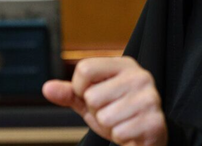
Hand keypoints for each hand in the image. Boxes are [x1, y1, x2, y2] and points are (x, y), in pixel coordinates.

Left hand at [43, 57, 167, 145]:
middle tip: (112, 113)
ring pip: (105, 116)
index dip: (80, 89)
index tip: (93, 97)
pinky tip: (130, 131)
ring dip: (109, 126)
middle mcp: (140, 76)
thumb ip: (70, 93)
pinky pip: (119, 132)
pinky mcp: (155, 120)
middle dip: (96, 112)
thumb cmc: (117, 114)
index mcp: (124, 65)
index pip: (84, 69)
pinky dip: (120, 137)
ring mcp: (150, 97)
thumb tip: (46, 88)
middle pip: (92, 95)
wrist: (146, 136)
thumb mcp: (91, 102)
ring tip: (121, 122)